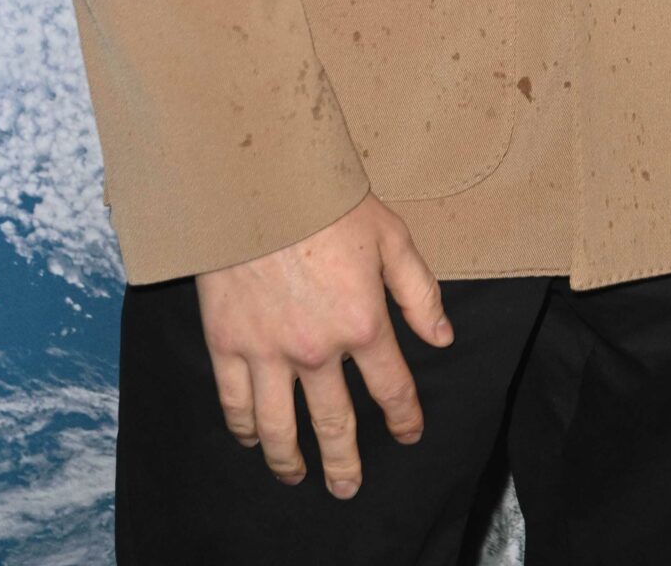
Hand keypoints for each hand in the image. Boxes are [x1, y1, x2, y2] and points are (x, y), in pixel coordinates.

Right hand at [195, 194, 453, 497]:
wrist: (260, 183)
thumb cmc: (328, 203)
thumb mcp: (391, 237)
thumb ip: (419, 293)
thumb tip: (442, 338)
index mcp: (363, 324)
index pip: (391, 389)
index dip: (404, 417)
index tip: (408, 433)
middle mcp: (317, 351)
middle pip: (335, 426)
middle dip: (346, 463)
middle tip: (348, 487)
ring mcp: (268, 353)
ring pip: (280, 429)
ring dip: (291, 460)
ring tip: (298, 477)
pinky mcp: (228, 345)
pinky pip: (235, 404)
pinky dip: (244, 429)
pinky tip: (253, 439)